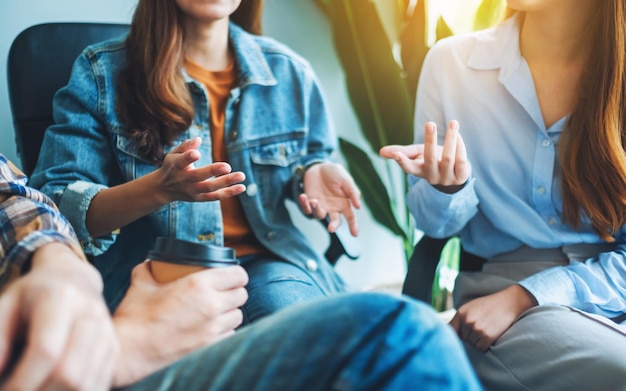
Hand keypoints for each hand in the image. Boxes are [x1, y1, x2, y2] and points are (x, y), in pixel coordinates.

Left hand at [0, 243, 117, 390]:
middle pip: (70, 373)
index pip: (46, 350)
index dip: (23, 381)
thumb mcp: (7, 305)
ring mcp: (107, 331)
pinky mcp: (114, 347)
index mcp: (61, 298)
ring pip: (86, 384)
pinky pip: (98, 384)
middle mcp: (90, 314)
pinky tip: (55, 390)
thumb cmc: (33, 295)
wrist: (73, 278)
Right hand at [111, 262, 248, 386]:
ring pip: (238, 316)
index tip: (232, 276)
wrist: (130, 352)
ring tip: (218, 312)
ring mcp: (213, 328)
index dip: (237, 274)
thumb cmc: (136, 319)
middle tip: (223, 293)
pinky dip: (224, 331)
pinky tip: (211, 329)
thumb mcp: (141, 285)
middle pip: (241, 295)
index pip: (238, 275)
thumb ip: (148, 270)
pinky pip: (230, 335)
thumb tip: (150, 264)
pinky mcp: (211, 347)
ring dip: (230, 312)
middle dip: (234, 292)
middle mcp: (211, 305)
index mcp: (199, 285)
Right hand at [157, 137, 246, 202]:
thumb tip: (199, 139)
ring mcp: (192, 191)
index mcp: (176, 167)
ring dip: (226, 182)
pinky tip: (241, 187)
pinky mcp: (199, 198)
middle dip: (213, 171)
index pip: (181, 162)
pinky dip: (229, 192)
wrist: (163, 189)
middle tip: (228, 166)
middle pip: (199, 176)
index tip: (197, 153)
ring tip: (242, 175)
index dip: (188, 158)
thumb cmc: (172, 166)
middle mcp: (184, 180)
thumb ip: (185, 146)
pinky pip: (215, 196)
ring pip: (210, 188)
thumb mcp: (173, 154)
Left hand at [298, 162, 361, 235]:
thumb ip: (352, 192)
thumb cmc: (335, 174)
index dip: (353, 226)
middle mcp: (333, 208)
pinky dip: (304, 204)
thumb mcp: (346, 180)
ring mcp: (321, 206)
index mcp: (344, 204)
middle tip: (331, 229)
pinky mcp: (309, 202)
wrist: (319, 166)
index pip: (351, 217)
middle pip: (335, 221)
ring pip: (319, 215)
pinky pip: (306, 208)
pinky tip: (303, 196)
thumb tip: (358, 206)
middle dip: (333, 226)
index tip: (355, 234)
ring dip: (316, 210)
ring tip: (314, 201)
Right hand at [379, 120, 470, 193]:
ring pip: (447, 158)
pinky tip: (458, 135)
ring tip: (453, 122)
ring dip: (450, 139)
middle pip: (429, 159)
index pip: (408, 168)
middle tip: (430, 123)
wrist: (454, 173)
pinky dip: (460, 146)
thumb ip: (400, 152)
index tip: (396, 154)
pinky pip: (461, 160)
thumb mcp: (416, 155)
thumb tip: (380, 152)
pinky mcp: (461, 177)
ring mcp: (447, 178)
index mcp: (418, 170)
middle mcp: (432, 176)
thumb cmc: (431, 160)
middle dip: (430, 140)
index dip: (402, 161)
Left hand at [449, 285, 536, 350]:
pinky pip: (480, 348)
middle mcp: (467, 321)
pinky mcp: (487, 336)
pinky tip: (490, 336)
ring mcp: (477, 329)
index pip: (450, 330)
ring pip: (472, 344)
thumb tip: (452, 334)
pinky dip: (485, 345)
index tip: (459, 337)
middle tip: (482, 327)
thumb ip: (461, 319)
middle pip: (463, 338)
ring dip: (478, 341)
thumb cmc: (490, 305)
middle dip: (470, 336)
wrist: (509, 302)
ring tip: (487, 329)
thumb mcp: (471, 307)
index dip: (455, 335)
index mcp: (461, 313)